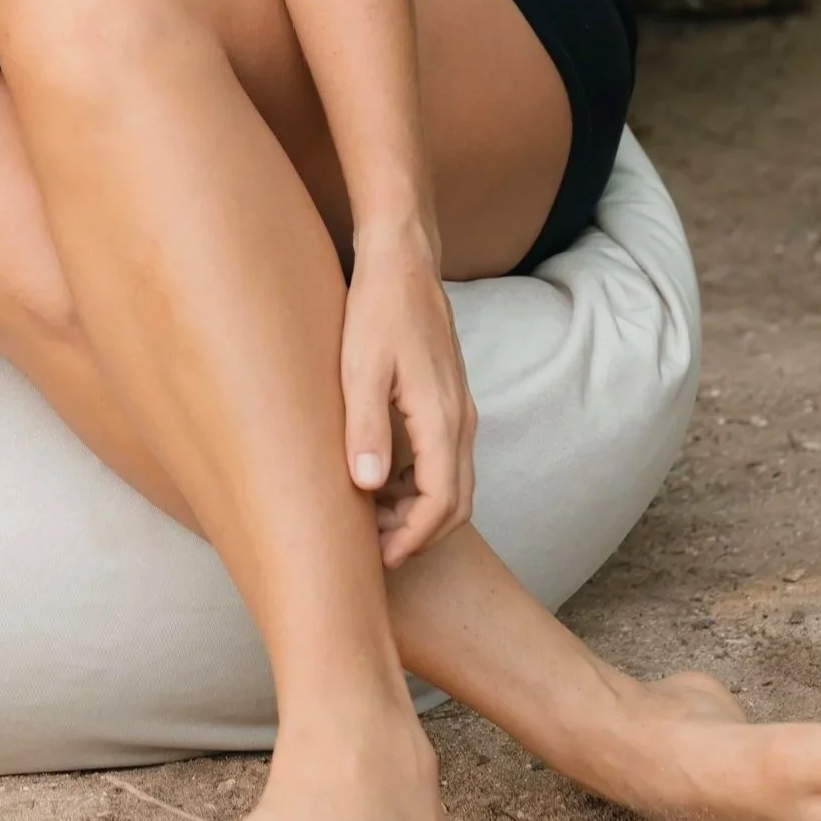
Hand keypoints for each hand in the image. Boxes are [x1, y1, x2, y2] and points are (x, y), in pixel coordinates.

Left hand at [340, 231, 474, 567]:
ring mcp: (460, 411)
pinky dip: (421, 484)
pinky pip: (446, 460)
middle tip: (376, 550)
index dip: (413, 538)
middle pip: (456, 502)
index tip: (381, 560)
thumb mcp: (359, 368)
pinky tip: (382, 480)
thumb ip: (364, 427)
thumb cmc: (377, 309)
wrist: (404, 261)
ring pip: (454, 483)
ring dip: (420, 510)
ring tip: (372, 518)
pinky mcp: (449, 401)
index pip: (440, 502)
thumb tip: (366, 486)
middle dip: (420, 534)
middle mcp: (461, 421)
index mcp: (442, 419)